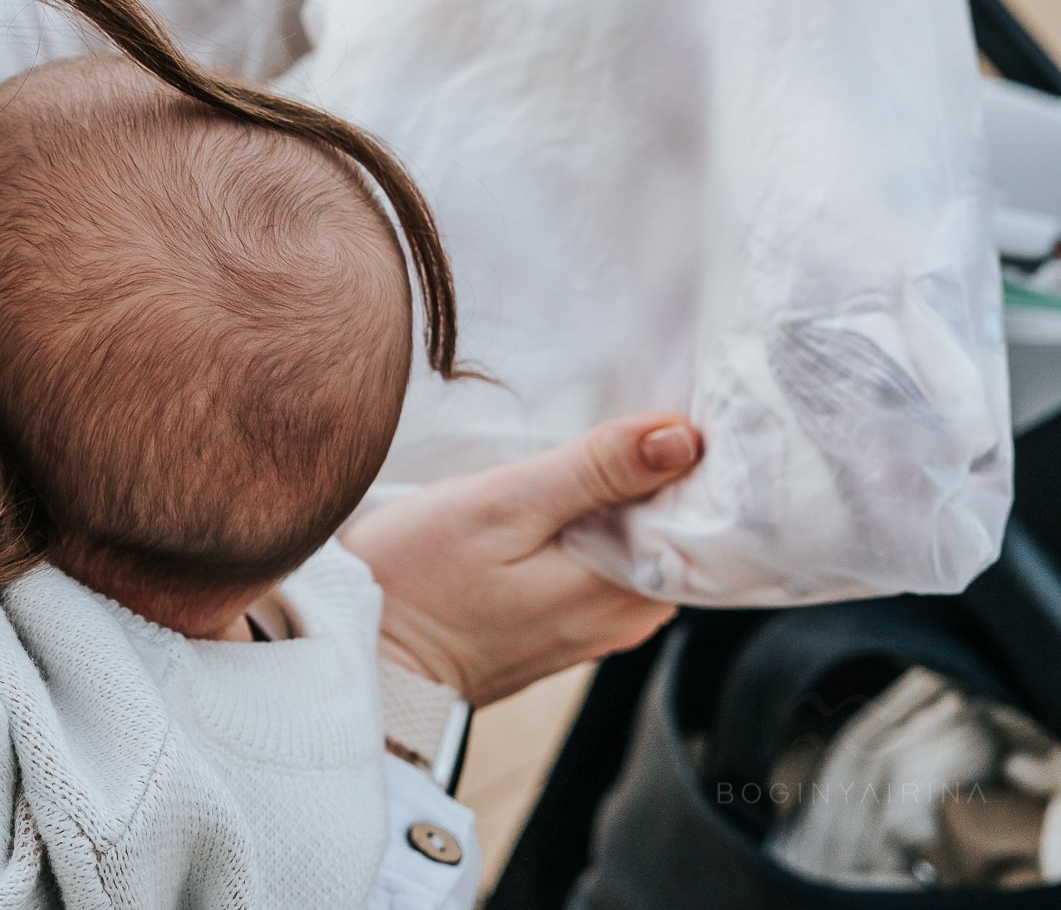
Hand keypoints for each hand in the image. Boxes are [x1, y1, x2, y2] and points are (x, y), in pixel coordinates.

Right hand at [341, 413, 700, 706]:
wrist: (363, 658)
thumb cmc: (416, 581)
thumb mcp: (499, 504)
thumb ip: (592, 471)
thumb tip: (680, 438)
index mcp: (625, 591)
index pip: (702, 514)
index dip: (693, 456)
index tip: (675, 406)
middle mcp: (626, 620)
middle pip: (678, 531)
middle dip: (664, 475)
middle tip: (630, 415)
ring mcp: (598, 628)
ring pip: (644, 547)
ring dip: (629, 500)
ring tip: (596, 452)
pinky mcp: (567, 626)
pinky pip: (610, 565)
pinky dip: (602, 527)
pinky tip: (567, 499)